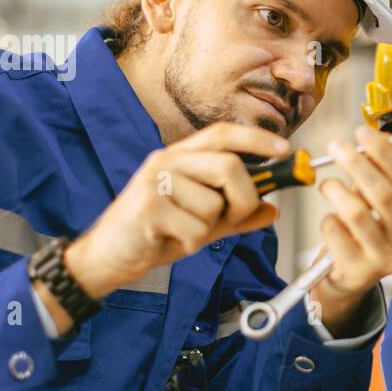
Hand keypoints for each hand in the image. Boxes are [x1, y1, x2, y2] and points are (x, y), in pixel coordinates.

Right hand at [65, 122, 286, 298]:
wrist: (108, 257)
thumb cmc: (154, 233)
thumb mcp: (203, 224)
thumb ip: (237, 217)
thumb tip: (273, 210)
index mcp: (181, 157)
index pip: (222, 134)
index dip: (256, 138)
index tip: (284, 149)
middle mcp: (167, 161)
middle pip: (229, 166)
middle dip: (243, 199)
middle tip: (233, 218)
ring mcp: (155, 182)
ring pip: (213, 204)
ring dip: (208, 228)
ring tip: (183, 231)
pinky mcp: (147, 208)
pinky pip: (195, 229)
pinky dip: (191, 244)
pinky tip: (169, 241)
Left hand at [309, 125, 391, 328]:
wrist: (351, 277)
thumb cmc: (366, 232)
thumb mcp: (379, 203)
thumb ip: (380, 174)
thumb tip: (376, 138)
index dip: (383, 152)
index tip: (362, 133)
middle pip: (383, 193)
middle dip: (356, 163)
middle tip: (336, 146)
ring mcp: (389, 260)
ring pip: (356, 212)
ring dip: (336, 190)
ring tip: (327, 185)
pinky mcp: (361, 272)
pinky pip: (336, 231)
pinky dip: (327, 220)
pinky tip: (331, 222)